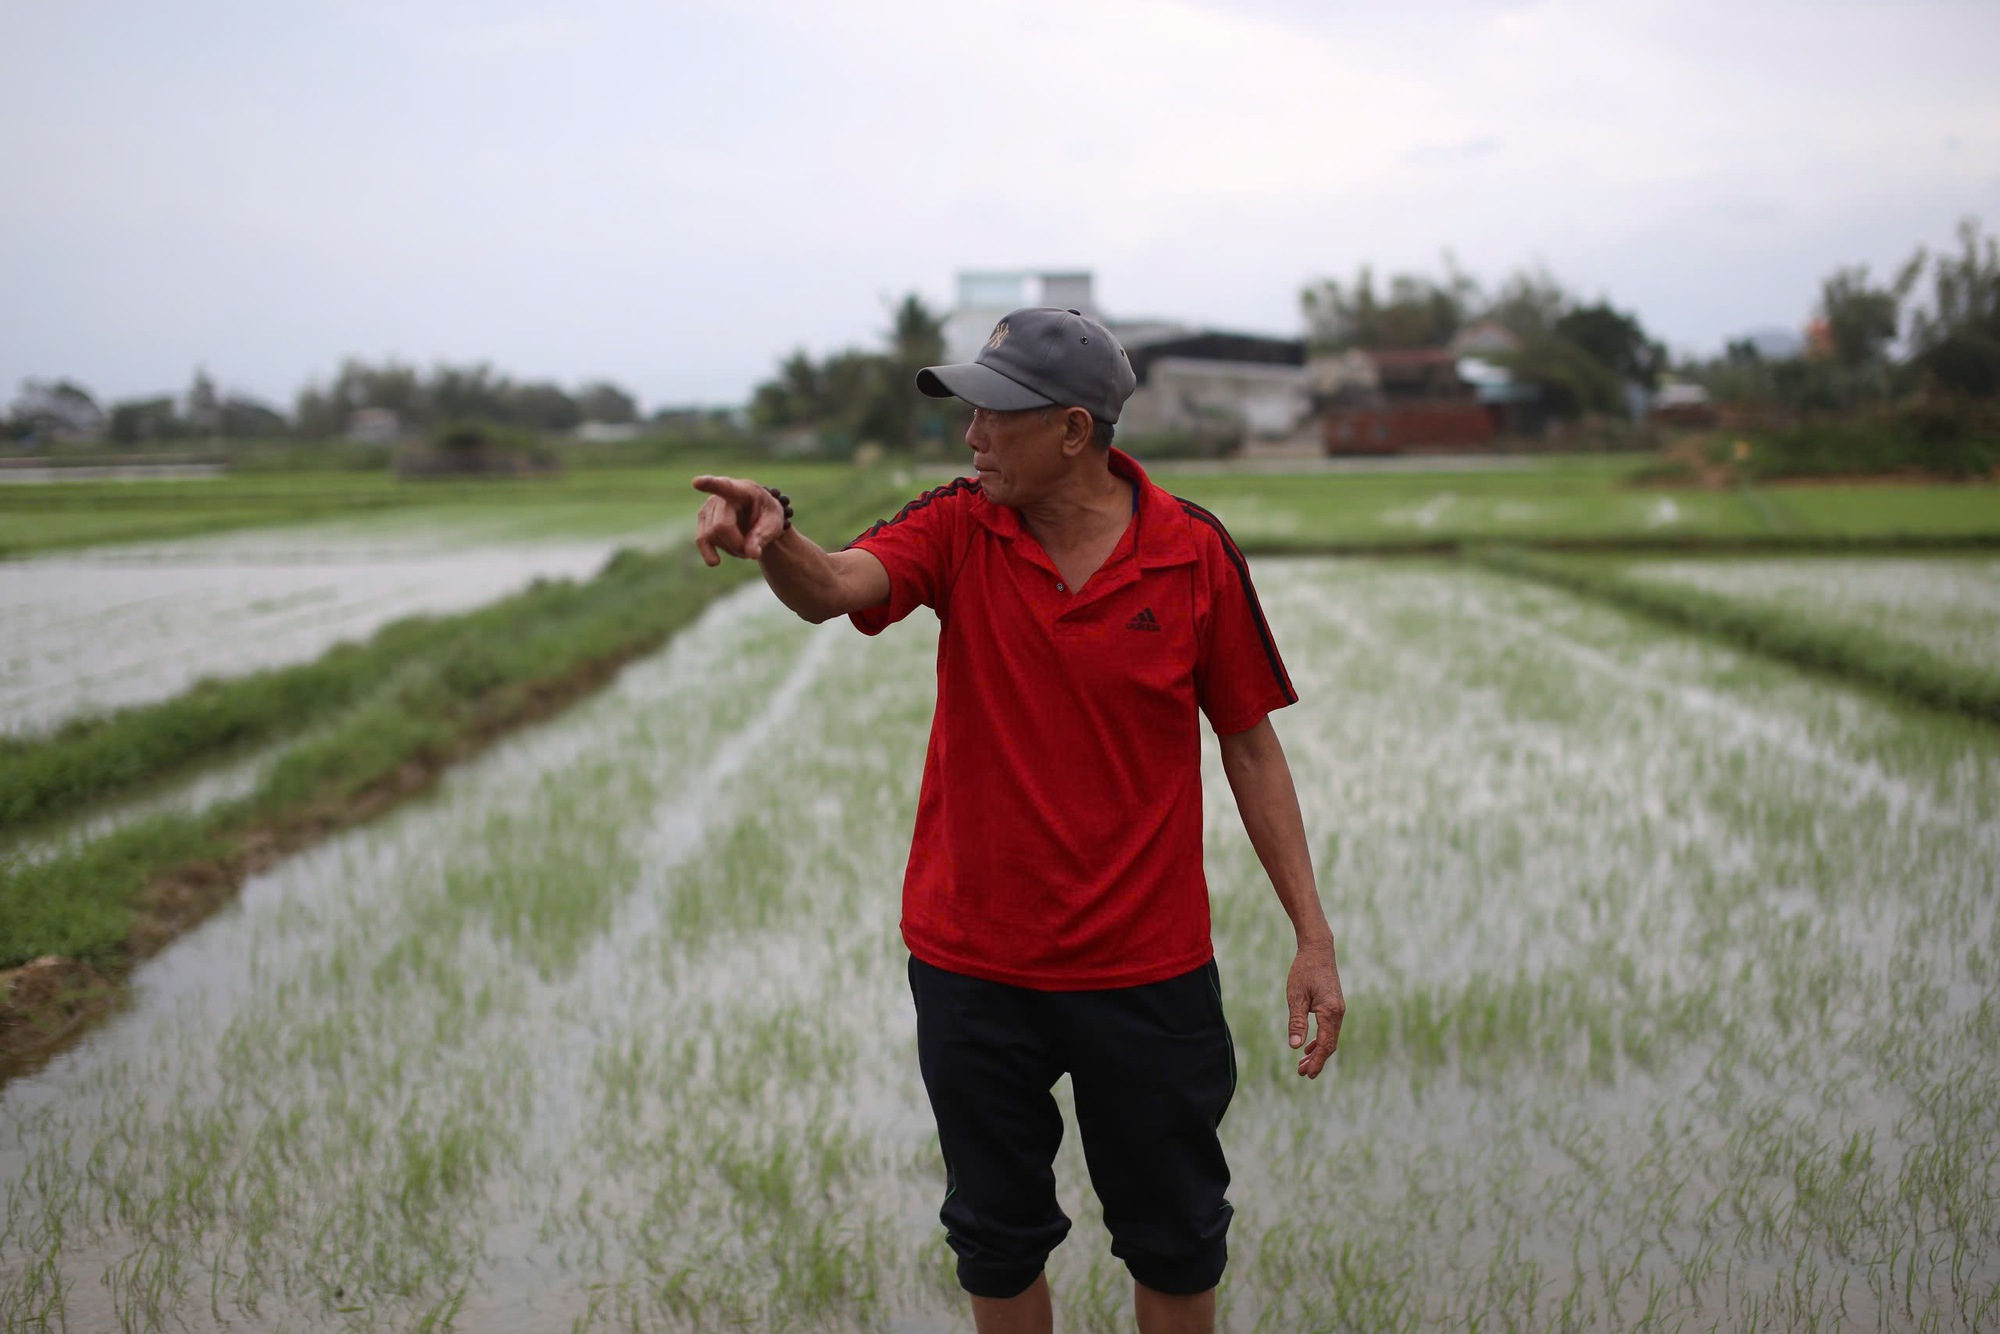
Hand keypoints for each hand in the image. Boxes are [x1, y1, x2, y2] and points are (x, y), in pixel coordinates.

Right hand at [692, 475, 785, 564]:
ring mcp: (708, 507)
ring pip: (711, 536)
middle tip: (753, 549)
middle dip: (737, 544)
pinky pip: (701, 540)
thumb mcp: (774, 524)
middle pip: (720, 526)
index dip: (709, 484)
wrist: (759, 517)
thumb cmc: (767, 516)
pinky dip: (709, 552)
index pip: (724, 486)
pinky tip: (715, 561)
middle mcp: (720, 496)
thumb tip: (751, 553)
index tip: (697, 482)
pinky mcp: (703, 520)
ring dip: (730, 549)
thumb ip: (763, 537)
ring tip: (745, 546)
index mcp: (742, 490)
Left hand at [1287, 938, 1344, 1078]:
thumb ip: (1297, 1022)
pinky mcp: (1334, 1006)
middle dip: (1317, 1061)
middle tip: (1302, 1074)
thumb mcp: (1296, 997)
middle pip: (1330, 1045)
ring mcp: (1338, 1010)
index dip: (1317, 1062)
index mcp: (1330, 1012)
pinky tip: (1308, 1046)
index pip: (1325, 1045)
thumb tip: (1295, 1047)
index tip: (1307, 1075)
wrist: (1318, 950)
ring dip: (1318, 1052)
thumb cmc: (1304, 971)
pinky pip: (1329, 1029)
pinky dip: (1320, 1040)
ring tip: (1303, 1064)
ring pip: (1330, 1038)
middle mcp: (1338, 1013)